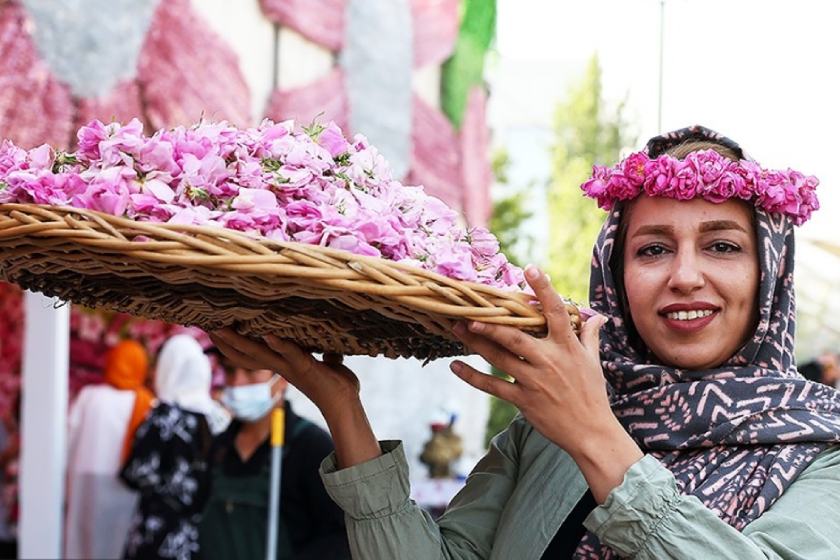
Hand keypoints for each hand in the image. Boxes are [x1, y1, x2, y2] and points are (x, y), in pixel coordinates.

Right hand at [210, 330, 380, 467]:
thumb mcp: (330, 365)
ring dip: (239, 342)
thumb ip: (327, 355)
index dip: (235, 343)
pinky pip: (290, 354)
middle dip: (226, 341)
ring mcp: (291, 368)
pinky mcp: (306, 368)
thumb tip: (333, 348)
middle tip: (207, 325)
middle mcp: (282, 367)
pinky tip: (269, 334)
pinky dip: (280, 345)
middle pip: (246, 354)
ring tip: (222, 328)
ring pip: (259, 354)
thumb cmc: (337, 386)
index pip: (253, 353)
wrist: (347, 406)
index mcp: (284, 364)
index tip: (218, 328)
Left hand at [450, 265, 642, 501]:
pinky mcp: (523, 401)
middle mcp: (549, 361)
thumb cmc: (593, 395)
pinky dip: (472, 377)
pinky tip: (455, 367)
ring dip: (476, 343)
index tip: (530, 269)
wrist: (592, 433)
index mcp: (567, 347)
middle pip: (515, 336)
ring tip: (456, 328)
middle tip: (469, 310)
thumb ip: (589, 336)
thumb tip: (597, 316)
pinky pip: (493, 386)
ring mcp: (534, 381)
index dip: (543, 289)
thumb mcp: (594, 362)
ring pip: (499, 358)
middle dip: (491, 323)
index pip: (556, 312)